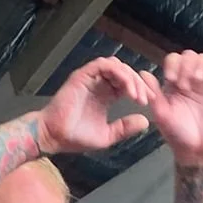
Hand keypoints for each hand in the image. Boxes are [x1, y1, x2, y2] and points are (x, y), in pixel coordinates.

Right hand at [35, 57, 154, 154]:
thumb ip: (124, 128)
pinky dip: (118, 73)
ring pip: (117, 66)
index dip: (139, 89)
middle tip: (145, 98)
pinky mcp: (83, 75)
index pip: (127, 84)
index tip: (148, 102)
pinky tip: (126, 88)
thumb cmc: (75, 137)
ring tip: (136, 95)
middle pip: (125, 73)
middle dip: (138, 83)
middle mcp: (99, 84)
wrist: (54, 137)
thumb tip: (145, 121)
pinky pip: (104, 65)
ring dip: (130, 77)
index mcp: (105, 95)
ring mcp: (91, 78)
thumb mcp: (107, 136)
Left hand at [146, 51, 202, 165]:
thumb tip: (143, 74)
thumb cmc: (178, 136)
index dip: (172, 65)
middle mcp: (192, 81)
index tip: (170, 78)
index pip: (174, 61)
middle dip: (184, 66)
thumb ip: (153, 94)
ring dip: (197, 64)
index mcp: (176, 84)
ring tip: (193, 81)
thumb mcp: (162, 114)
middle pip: (189, 57)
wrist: (196, 152)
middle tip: (182, 83)